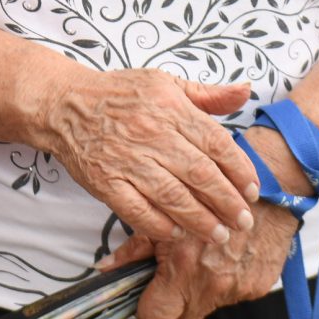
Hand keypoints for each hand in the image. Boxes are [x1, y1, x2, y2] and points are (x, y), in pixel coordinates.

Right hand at [34, 70, 260, 246]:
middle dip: (227, 202)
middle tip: (244, 221)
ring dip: (200, 220)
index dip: (240, 170)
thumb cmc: (120, 94)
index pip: (216, 143)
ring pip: (173, 196)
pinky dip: (159, 225)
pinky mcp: (105, 181)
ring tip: (220, 235)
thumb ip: (208, 94)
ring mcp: (127, 160)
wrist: (65, 104)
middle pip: (200, 174)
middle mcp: (151, 133)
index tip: (253, 190)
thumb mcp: (166, 83)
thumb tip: (245, 92)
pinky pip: (137, 210)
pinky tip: (178, 233)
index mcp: (170, 107)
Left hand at [105, 202, 297, 318]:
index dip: (147, 308)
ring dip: (202, 289)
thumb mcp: (166, 212)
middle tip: (173, 275)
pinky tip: (228, 254)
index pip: (155, 317)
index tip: (147, 295)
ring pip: (209, 306)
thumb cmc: (213, 190)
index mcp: (184, 268)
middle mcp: (212, 284)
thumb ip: (134, 249)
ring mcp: (239, 288)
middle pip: (182, 318)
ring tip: (204, 256)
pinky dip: (228, 280)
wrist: (272, 184)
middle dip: (173, 302)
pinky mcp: (260, 286)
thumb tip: (105, 268)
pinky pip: (235, 295)